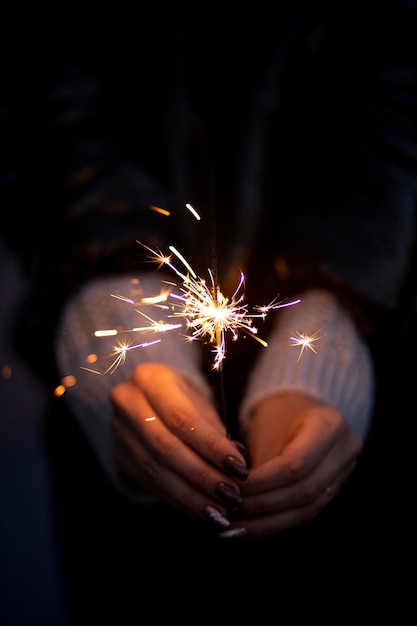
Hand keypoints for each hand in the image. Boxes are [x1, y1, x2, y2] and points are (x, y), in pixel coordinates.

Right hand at [109, 363, 248, 527]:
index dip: (211, 446)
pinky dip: (179, 501)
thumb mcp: (199, 404)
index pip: (181, 418)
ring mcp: (119, 431)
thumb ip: (217, 432)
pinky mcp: (120, 456)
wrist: (147, 399)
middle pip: (166, 447)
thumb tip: (238, 464)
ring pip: (156, 471)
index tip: (239, 468)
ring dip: (191, 496)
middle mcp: (127, 402)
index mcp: (150, 379)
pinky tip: (202, 513)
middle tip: (232, 496)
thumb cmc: (183, 400)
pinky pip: (150, 484)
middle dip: (202, 476)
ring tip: (220, 513)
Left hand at [221, 393, 362, 537]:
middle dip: (263, 505)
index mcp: (329, 425)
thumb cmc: (278, 415)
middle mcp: (345, 450)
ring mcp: (345, 472)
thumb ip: (258, 463)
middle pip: (304, 490)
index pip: (296, 464)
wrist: (300, 409)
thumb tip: (237, 499)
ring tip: (236, 527)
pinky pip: (306, 512)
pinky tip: (252, 527)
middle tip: (230, 511)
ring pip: (307, 508)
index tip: (233, 490)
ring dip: (268, 521)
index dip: (263, 483)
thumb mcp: (266, 429)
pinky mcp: (336, 490)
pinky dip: (277, 521)